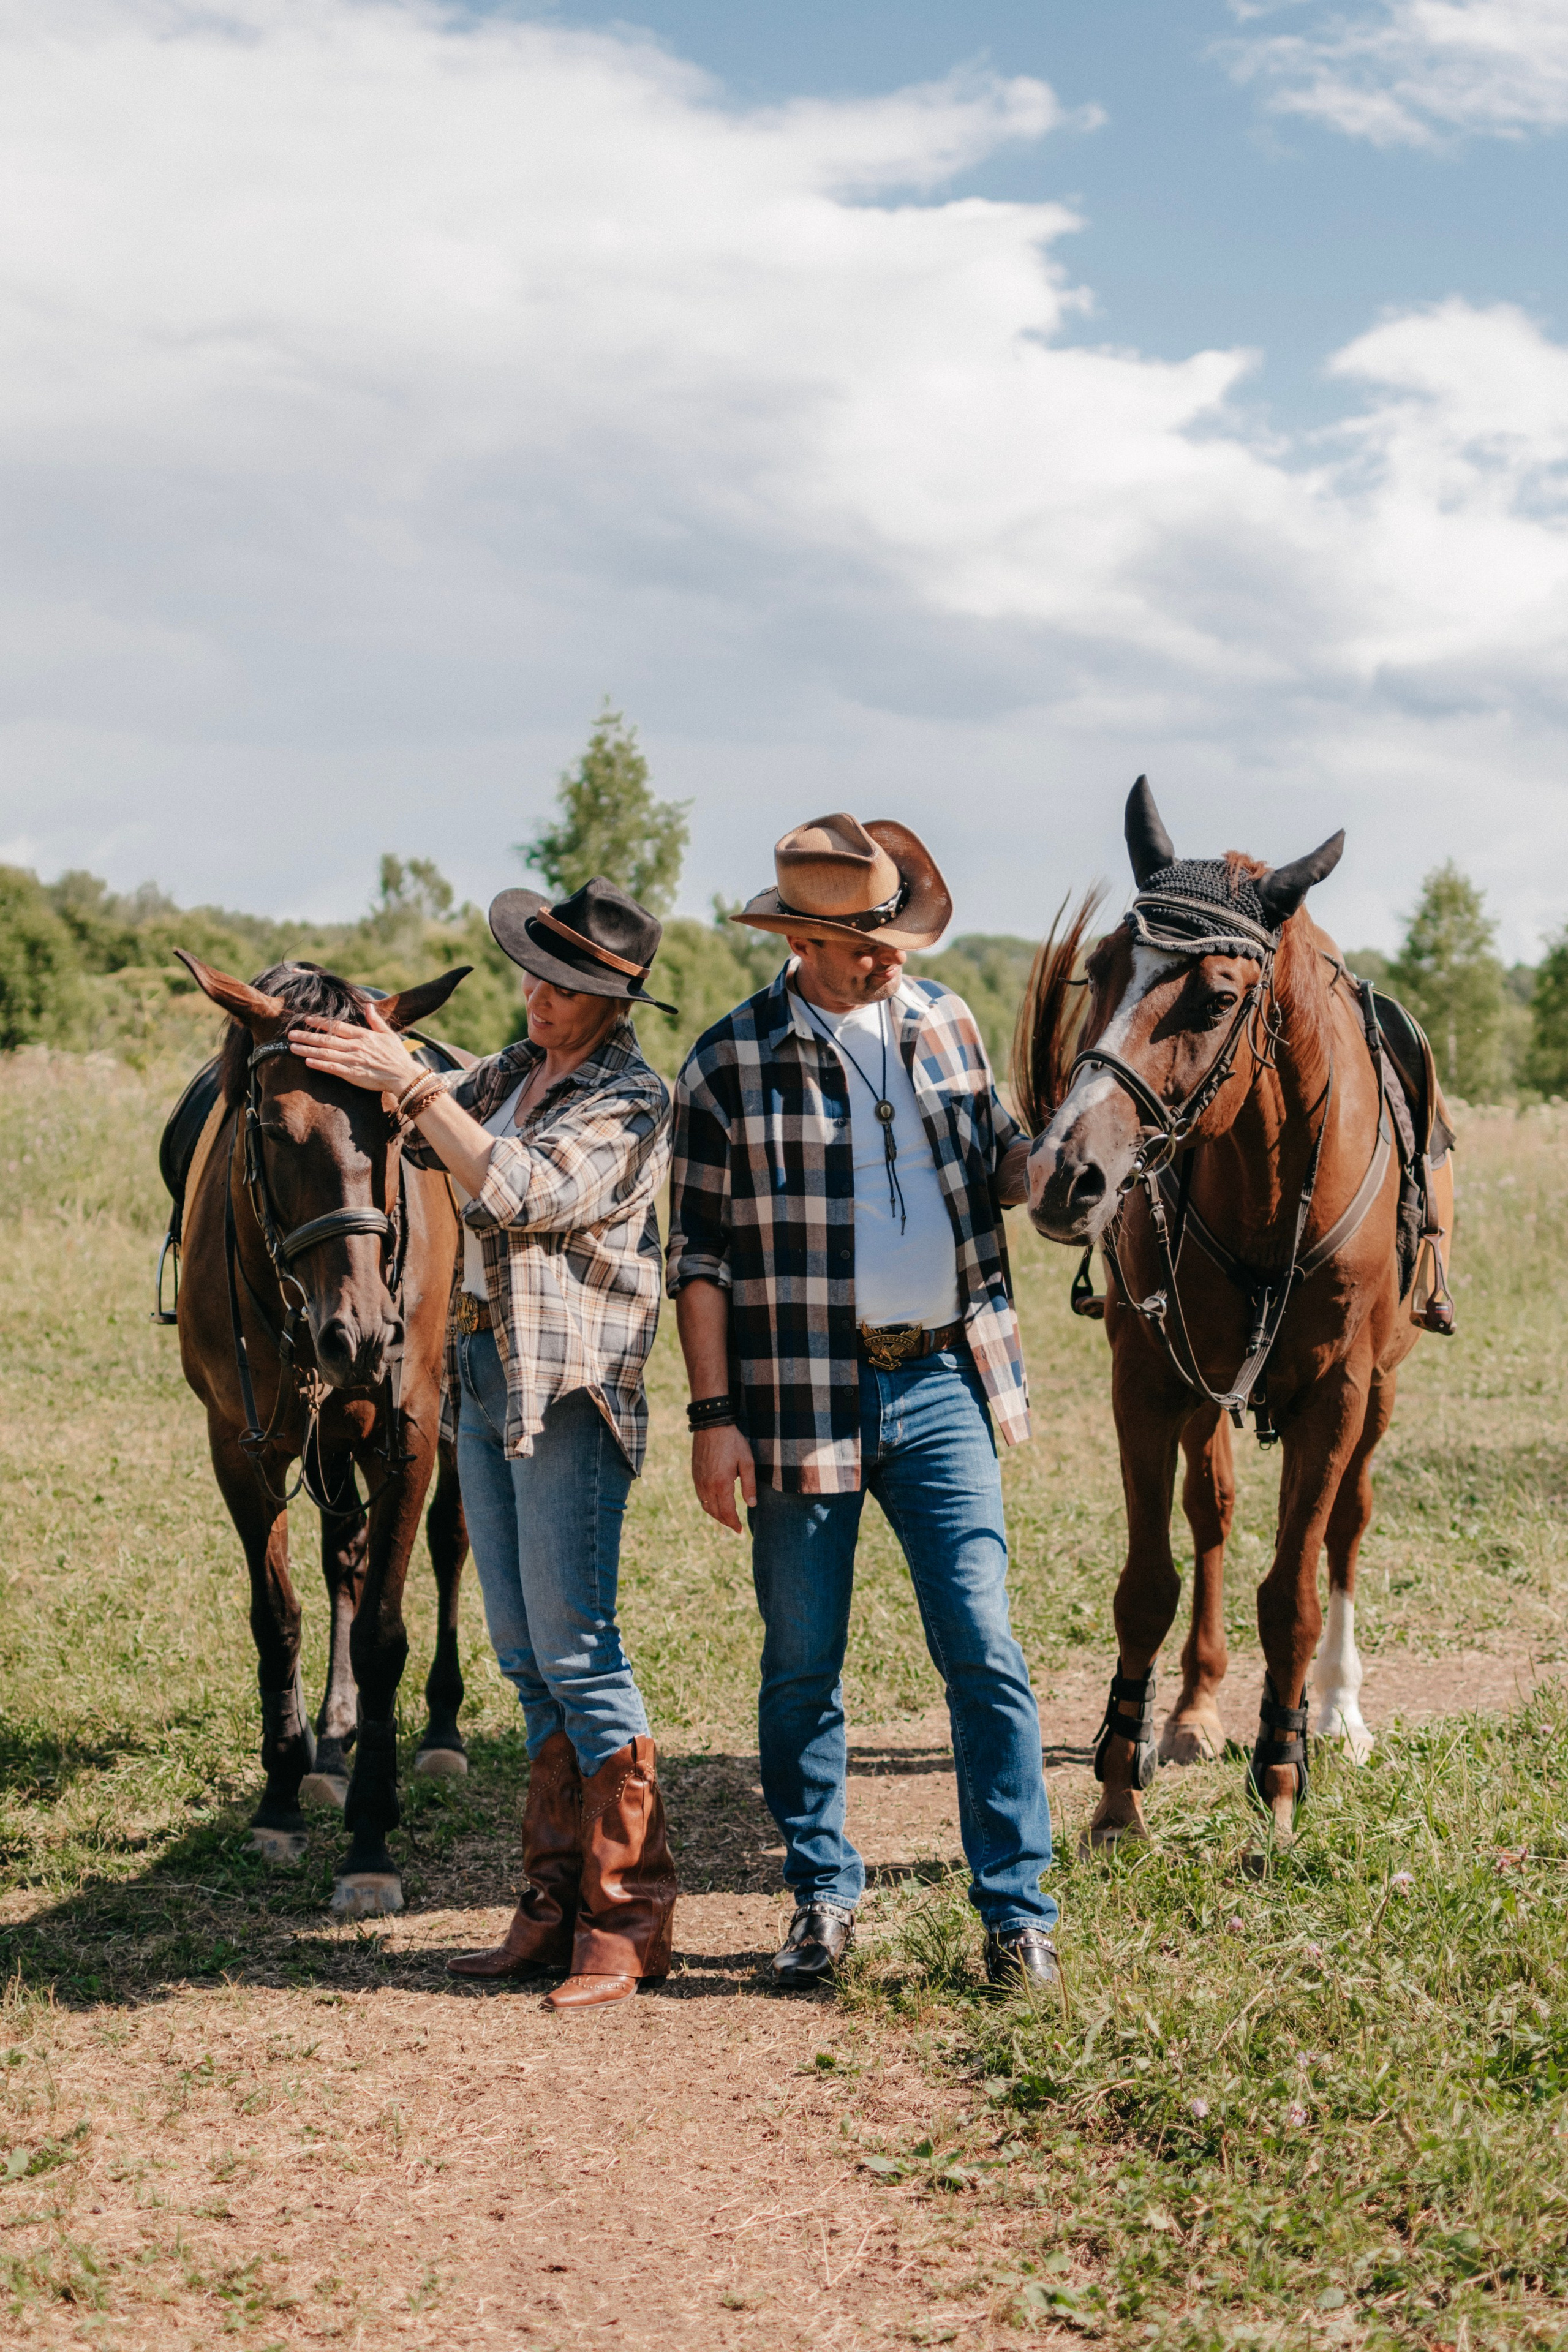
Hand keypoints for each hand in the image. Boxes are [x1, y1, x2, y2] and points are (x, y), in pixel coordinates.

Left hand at [289, 1002, 416, 1101]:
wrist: (403, 1075)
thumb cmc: (397, 1056)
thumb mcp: (388, 1034)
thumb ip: (376, 1020)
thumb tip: (368, 1007)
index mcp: (363, 1035)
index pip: (337, 1026)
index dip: (320, 1022)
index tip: (307, 1019)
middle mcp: (355, 1046)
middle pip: (326, 1039)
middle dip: (306, 1036)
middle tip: (291, 1034)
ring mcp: (352, 1060)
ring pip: (325, 1053)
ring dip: (307, 1049)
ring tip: (292, 1047)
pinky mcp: (352, 1074)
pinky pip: (332, 1068)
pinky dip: (319, 1064)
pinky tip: (307, 1061)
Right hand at [691, 1424, 756, 1533]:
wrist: (711, 1426)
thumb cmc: (732, 1442)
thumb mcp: (747, 1462)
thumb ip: (749, 1485)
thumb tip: (751, 1505)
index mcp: (722, 1484)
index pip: (727, 1512)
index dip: (734, 1523)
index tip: (740, 1530)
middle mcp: (707, 1486)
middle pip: (716, 1512)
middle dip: (725, 1522)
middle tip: (734, 1526)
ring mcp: (699, 1481)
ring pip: (706, 1506)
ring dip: (716, 1515)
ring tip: (726, 1518)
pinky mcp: (695, 1475)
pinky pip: (700, 1497)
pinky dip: (708, 1505)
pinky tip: (715, 1504)